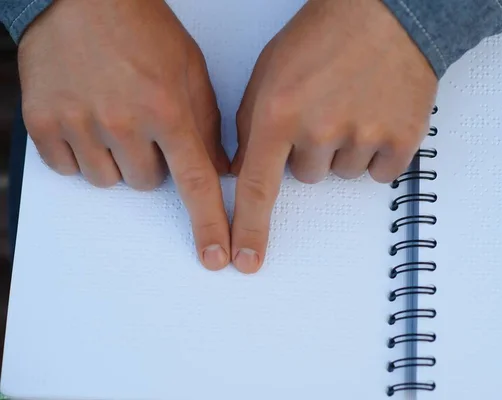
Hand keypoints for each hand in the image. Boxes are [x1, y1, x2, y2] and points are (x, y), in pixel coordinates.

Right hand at [19, 0, 230, 269]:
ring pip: (109, 181)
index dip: (209, 224)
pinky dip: (80, 152)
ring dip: (116, 159)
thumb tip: (219, 171)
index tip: (217, 258)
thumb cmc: (144, 30)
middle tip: (145, 125)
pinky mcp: (42, 123)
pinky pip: (69, 168)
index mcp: (167, 109)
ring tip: (114, 116)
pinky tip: (85, 117)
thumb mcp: (191, 71)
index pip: (196, 182)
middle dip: (152, 162)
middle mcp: (123, 122)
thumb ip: (206, 125)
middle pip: (147, 184)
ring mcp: (79, 123)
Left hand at [231, 0, 437, 272]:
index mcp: (278, 112)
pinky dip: (378, 151)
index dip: (249, 229)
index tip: (243, 262)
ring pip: (343, 173)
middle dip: (311, 150)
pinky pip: (380, 172)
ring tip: (353, 104)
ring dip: (345, 148)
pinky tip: (377, 115)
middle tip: (325, 109)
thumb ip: (252, 122)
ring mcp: (364, 135)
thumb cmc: (323, 34)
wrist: (387, 12)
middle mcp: (319, 130)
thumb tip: (245, 169)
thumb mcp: (270, 71)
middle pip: (307, 177)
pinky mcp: (402, 139)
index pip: (257, 187)